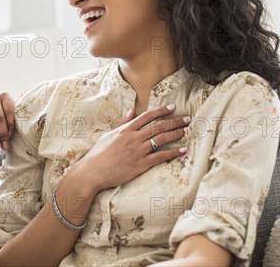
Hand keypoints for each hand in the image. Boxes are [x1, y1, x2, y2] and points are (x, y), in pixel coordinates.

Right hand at [73, 103, 189, 192]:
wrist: (92, 171)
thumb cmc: (98, 154)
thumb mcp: (108, 134)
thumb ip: (122, 122)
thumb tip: (132, 110)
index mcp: (125, 129)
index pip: (147, 116)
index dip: (161, 111)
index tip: (172, 107)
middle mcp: (133, 138)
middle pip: (158, 126)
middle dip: (174, 121)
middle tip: (187, 119)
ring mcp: (138, 151)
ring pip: (161, 139)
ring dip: (176, 134)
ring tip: (186, 131)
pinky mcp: (141, 164)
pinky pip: (161, 156)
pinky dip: (173, 152)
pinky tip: (183, 150)